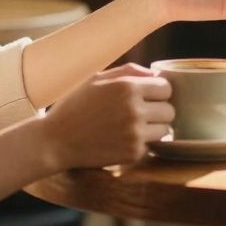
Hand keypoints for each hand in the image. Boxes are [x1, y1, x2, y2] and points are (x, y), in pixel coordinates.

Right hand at [39, 64, 173, 169]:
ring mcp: (134, 134)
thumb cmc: (76, 105)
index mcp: (128, 87)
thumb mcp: (98, 78)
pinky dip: (140, 143)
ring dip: (153, 128)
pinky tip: (122, 139)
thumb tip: (157, 74)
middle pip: (169, 110)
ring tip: (132, 127)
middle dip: (158, 110)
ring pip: (165, 130)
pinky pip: (150, 146)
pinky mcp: (132, 154)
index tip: (147, 96)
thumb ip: (130, 71)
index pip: (166, 88)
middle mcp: (134, 110)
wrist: (56, 140)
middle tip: (140, 113)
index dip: (157, 91)